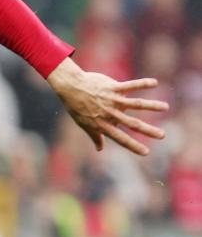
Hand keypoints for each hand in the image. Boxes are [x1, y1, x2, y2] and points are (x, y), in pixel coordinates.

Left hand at [46, 59, 168, 155]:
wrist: (70, 87)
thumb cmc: (77, 107)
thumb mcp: (84, 124)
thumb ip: (95, 136)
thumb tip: (100, 149)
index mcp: (103, 124)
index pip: (120, 138)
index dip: (133, 146)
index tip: (146, 153)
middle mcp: (110, 114)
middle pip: (132, 124)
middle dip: (148, 130)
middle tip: (163, 135)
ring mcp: (112, 100)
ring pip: (135, 104)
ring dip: (151, 105)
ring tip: (165, 107)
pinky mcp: (112, 87)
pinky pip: (130, 85)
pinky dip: (142, 83)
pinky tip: (155, 83)